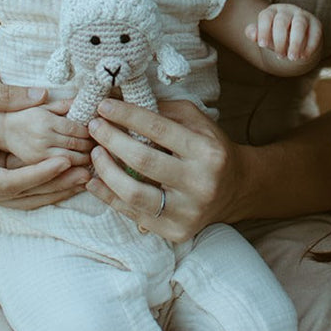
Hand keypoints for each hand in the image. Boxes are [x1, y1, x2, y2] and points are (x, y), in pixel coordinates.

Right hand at [0, 73, 90, 208]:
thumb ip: (8, 96)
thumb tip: (45, 95)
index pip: (9, 183)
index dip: (40, 173)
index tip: (66, 161)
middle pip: (16, 195)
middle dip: (52, 184)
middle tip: (85, 174)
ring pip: (15, 197)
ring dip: (47, 188)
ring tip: (81, 177)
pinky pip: (9, 190)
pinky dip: (34, 182)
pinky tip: (61, 173)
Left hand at [84, 99, 245, 241]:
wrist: (236, 189)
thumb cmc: (210, 149)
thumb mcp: (196, 122)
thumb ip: (164, 111)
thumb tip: (122, 100)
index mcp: (207, 152)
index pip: (158, 129)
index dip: (127, 115)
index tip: (104, 106)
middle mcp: (200, 183)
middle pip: (143, 160)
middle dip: (111, 140)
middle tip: (94, 127)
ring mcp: (188, 211)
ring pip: (134, 193)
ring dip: (105, 171)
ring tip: (94, 153)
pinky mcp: (176, 231)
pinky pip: (133, 214)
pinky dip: (108, 196)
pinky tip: (94, 181)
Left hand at [244, 3, 322, 62]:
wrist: (297, 40)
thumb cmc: (276, 37)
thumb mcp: (265, 36)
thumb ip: (256, 35)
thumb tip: (251, 34)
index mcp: (272, 11)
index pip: (266, 17)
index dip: (263, 30)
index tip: (262, 45)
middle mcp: (287, 11)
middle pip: (281, 21)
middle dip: (279, 40)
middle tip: (280, 56)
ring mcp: (303, 16)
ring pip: (299, 25)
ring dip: (295, 43)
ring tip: (292, 58)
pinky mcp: (316, 24)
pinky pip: (314, 33)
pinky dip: (309, 46)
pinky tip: (304, 56)